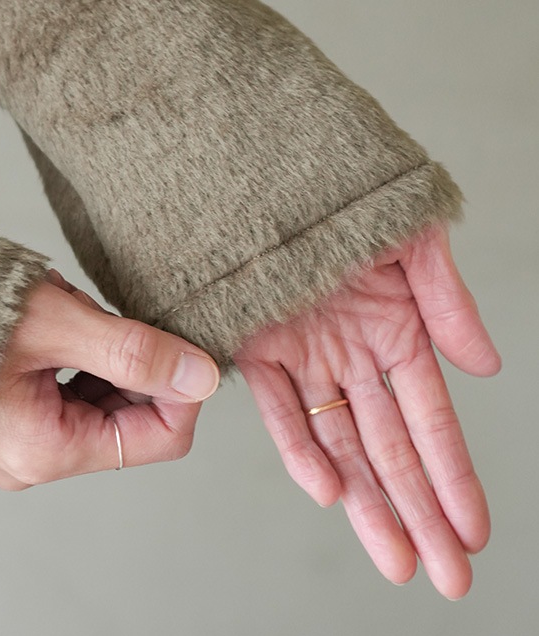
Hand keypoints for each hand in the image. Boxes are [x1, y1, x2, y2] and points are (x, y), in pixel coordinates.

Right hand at [0, 270, 219, 490]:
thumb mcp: (57, 325)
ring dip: (106, 351)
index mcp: (47, 449)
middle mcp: (37, 456)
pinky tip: (58, 322)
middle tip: (103, 316)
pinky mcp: (18, 414)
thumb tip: (200, 375)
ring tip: (68, 315)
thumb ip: (135, 352)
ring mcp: (26, 438)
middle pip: (133, 417)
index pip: (159, 439)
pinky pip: (78, 388)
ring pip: (107, 397)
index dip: (184, 392)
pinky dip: (84, 352)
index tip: (185, 346)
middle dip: (135, 361)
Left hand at [233, 225, 500, 598]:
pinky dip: (301, 450)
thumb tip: (488, 367)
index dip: (453, 474)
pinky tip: (330, 492)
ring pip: (341, 444)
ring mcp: (307, 358)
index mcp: (396, 333)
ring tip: (397, 559)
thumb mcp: (415, 241)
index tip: (473, 529)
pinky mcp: (257, 349)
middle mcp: (353, 356)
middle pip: (391, 448)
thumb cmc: (350, 197)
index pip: (431, 420)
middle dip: (420, 511)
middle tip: (446, 573)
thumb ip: (449, 303)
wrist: (271, 173)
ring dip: (367, 503)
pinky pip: (280, 409)